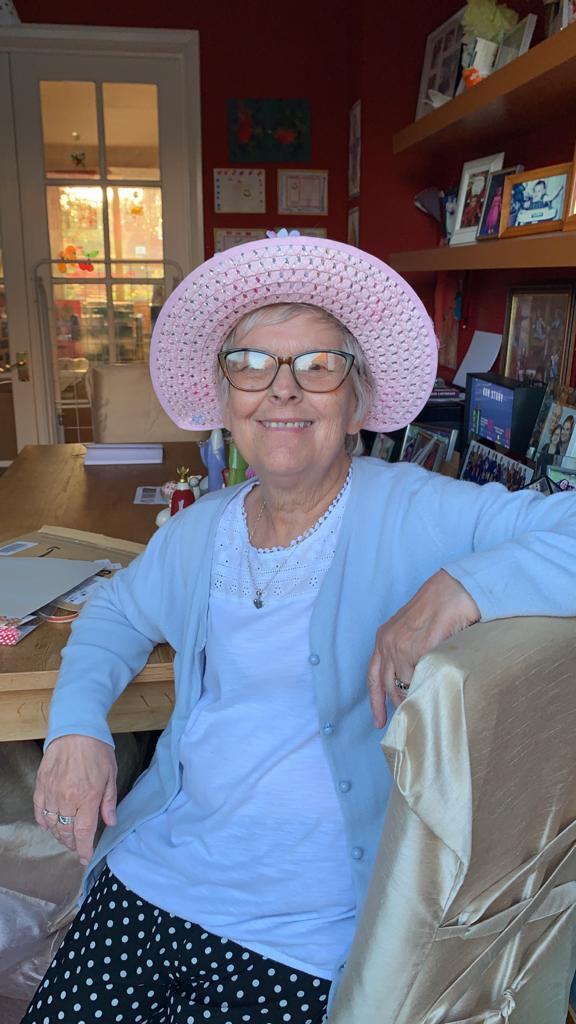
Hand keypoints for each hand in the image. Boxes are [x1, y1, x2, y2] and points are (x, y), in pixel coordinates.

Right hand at [33, 735, 117, 865]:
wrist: (75, 729)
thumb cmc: (97, 749)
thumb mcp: (111, 775)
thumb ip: (109, 802)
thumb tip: (110, 823)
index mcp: (88, 796)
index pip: (84, 832)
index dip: (84, 850)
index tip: (86, 858)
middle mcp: (68, 798)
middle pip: (66, 832)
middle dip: (73, 843)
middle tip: (78, 846)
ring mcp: (52, 792)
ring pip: (52, 824)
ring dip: (59, 835)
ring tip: (66, 837)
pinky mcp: (41, 785)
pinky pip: (39, 811)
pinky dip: (44, 821)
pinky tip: (50, 825)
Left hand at [367, 570, 479, 727]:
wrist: (452, 591)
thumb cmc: (437, 608)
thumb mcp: (411, 630)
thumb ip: (405, 653)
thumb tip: (409, 684)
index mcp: (383, 639)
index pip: (372, 678)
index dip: (375, 702)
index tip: (379, 722)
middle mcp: (388, 644)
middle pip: (387, 687)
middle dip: (398, 705)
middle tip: (410, 719)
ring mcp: (403, 647)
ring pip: (406, 686)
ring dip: (417, 696)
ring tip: (430, 701)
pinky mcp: (420, 649)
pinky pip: (423, 677)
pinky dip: (430, 685)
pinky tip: (438, 688)